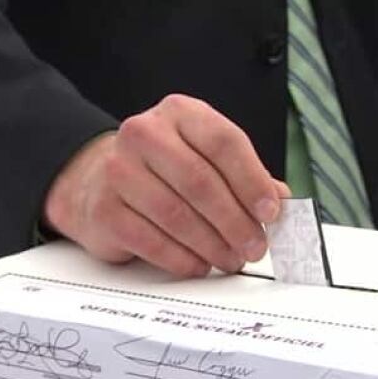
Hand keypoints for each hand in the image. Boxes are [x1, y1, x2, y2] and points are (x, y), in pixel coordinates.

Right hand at [44, 94, 290, 276]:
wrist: (96, 179)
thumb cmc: (163, 169)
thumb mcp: (205, 157)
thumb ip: (244, 176)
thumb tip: (282, 202)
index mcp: (180, 114)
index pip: (224, 143)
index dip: (252, 181)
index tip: (272, 212)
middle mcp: (145, 134)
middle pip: (201, 182)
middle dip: (235, 222)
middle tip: (256, 247)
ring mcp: (118, 170)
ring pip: (177, 215)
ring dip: (212, 245)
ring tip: (231, 259)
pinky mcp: (103, 209)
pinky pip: (151, 241)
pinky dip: (182, 259)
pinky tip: (200, 265)